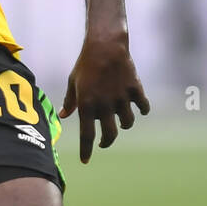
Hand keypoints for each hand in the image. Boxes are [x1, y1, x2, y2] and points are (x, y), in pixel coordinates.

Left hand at [59, 34, 148, 162]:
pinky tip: (139, 110)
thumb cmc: (85, 63)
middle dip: (106, 142)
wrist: (105, 45)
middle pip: (110, 135)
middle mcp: (105, 105)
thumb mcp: (73, 82)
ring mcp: (122, 98)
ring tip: (119, 120)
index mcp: (87, 105)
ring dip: (124, 125)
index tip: (85, 160)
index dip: (86, 150)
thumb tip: (64, 116)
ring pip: (127, 123)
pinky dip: (142, 110)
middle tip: (103, 142)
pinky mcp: (135, 89)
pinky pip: (143, 107)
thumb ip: (70, 101)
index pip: (86, 135)